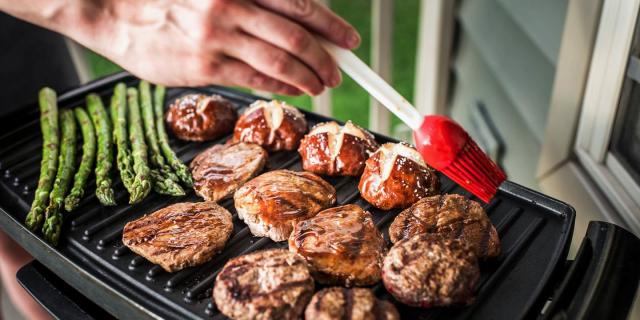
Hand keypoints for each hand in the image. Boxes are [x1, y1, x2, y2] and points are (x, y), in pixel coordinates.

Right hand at [79, 0, 359, 94]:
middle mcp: (230, 6)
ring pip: (279, 61)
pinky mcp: (204, 67)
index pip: (299, 4)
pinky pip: (253, 78)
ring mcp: (217, 38)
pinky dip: (279, 86)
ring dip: (307, 75)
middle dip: (324, 57)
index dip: (330, 25)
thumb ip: (251, 0)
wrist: (111, 8)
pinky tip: (293, 89)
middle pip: (295, 36)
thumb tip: (294, 18)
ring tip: (322, 83)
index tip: (349, 40)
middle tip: (339, 70)